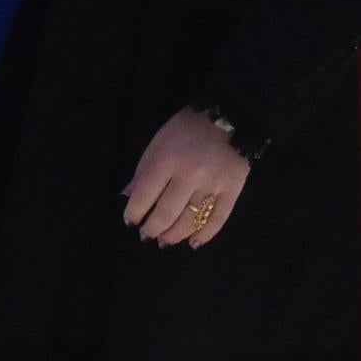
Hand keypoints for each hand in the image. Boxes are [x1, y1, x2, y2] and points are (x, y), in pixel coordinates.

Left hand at [122, 109, 250, 246]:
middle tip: (146, 235)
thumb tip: (128, 197)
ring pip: (190, 220)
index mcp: (167, 160)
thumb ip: (143, 169)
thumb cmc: (187, 128)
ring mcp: (213, 184)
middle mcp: (189, 175)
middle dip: (152, 229)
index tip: (131, 221)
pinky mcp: (232, 190)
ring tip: (165, 241)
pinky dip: (205, 234)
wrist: (230, 117)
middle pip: (166, 213)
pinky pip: (218, 218)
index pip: (144, 196)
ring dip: (174, 235)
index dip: (134, 213)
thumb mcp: (158, 141)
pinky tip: (194, 243)